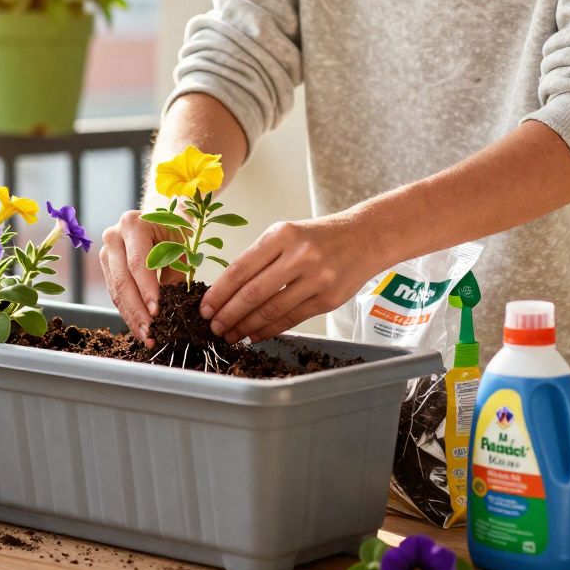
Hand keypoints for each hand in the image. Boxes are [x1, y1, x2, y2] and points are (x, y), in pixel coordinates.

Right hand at [100, 210, 183, 346]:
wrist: (156, 217)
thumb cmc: (172, 229)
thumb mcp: (180, 245)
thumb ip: (175, 273)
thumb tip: (172, 307)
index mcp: (133, 224)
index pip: (139, 263)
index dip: (147, 290)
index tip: (158, 312)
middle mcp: (113, 237)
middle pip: (122, 280)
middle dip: (137, 310)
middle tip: (150, 332)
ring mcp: (106, 252)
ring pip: (116, 291)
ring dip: (131, 316)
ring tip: (146, 336)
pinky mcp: (106, 267)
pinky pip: (115, 294)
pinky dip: (128, 312)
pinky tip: (139, 327)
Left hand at [199, 214, 380, 343]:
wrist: (364, 238)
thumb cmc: (318, 237)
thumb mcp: (286, 234)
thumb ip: (259, 259)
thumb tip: (226, 292)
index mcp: (281, 235)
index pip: (240, 269)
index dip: (219, 292)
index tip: (205, 307)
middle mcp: (299, 256)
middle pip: (253, 293)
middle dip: (228, 314)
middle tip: (213, 326)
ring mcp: (316, 279)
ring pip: (271, 310)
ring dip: (246, 326)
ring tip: (230, 334)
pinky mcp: (328, 299)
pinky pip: (291, 319)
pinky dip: (269, 330)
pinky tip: (254, 334)